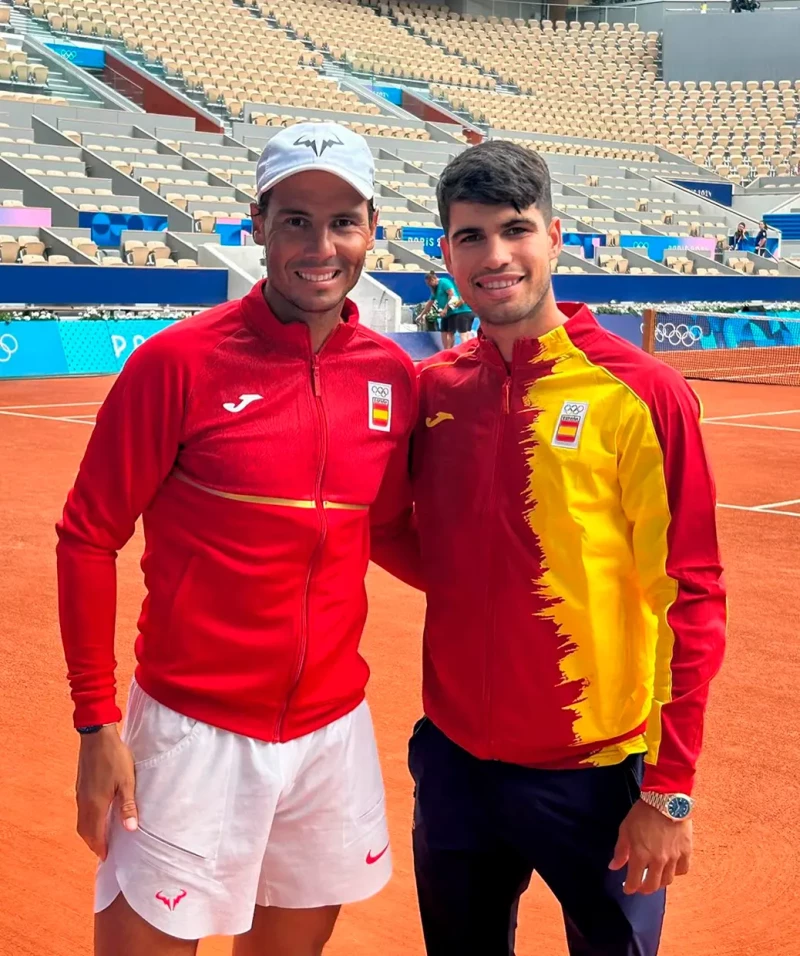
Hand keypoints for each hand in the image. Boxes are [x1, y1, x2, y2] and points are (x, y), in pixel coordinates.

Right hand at [76, 725, 137, 859]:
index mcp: (96, 805)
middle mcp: (84, 802)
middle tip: (104, 851)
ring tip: (101, 837)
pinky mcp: (81, 786)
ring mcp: (81, 794)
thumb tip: (130, 829)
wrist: (97, 737)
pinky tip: (97, 815)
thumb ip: (128, 806)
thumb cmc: (115, 758)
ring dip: (90, 832)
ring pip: (82, 821)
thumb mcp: (126, 782)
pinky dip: (87, 820)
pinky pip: (82, 811)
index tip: (106, 857)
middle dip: (93, 843)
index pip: (95, 834)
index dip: (101, 847)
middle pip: (85, 831)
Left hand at [609, 799, 691, 894]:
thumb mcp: (625, 829)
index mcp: (640, 855)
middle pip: (652, 886)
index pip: (634, 881)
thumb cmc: (642, 812)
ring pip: (667, 880)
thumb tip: (613, 866)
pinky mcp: (686, 852)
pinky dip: (676, 873)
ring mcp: (674, 858)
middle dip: (644, 889)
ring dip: (659, 882)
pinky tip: (670, 869)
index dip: (629, 888)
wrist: (666, 799)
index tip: (627, 888)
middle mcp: (658, 860)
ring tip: (654, 878)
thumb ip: (620, 850)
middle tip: (640, 886)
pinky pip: (682, 870)